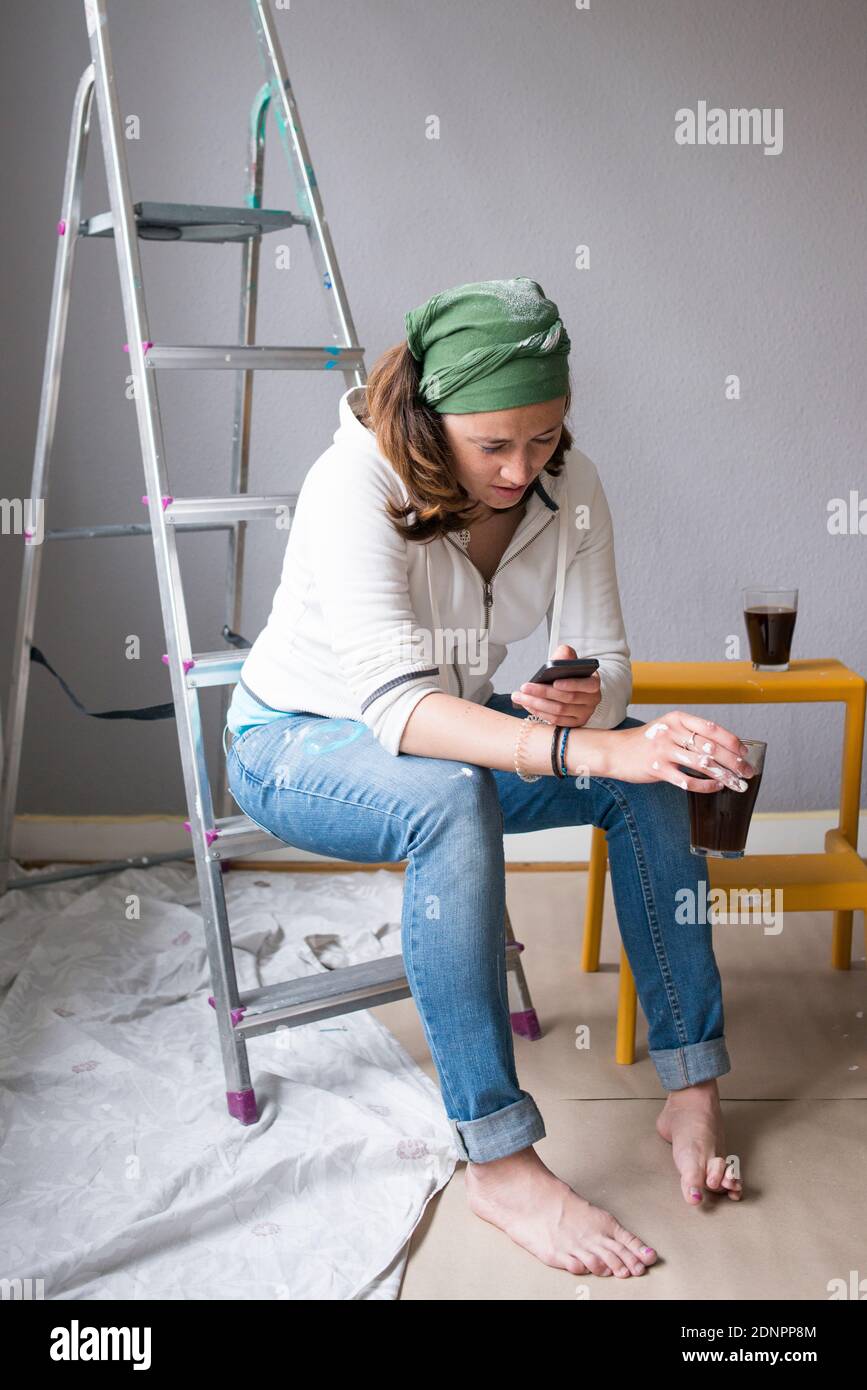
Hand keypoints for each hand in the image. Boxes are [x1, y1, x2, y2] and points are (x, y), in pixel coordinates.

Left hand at [512, 644, 601, 727]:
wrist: (571, 688)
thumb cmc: (568, 674)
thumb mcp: (568, 660)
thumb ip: (566, 654)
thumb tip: (563, 655)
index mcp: (593, 682)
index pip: (588, 685)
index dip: (572, 684)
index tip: (554, 682)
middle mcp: (592, 700)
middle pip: (567, 698)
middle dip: (543, 692)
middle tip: (525, 687)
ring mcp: (584, 713)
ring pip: (559, 711)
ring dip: (537, 704)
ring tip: (520, 697)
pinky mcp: (574, 723)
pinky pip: (556, 720)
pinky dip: (540, 713)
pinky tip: (528, 705)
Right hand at [592, 710, 756, 791]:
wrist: (615, 751)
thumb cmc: (646, 741)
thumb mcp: (668, 728)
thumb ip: (690, 733)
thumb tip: (723, 747)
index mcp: (677, 718)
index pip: (712, 729)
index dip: (732, 742)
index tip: (745, 753)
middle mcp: (671, 731)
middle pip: (711, 748)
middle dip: (734, 762)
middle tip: (747, 772)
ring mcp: (663, 750)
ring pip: (703, 765)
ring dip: (725, 776)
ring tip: (737, 784)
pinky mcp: (657, 769)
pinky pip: (687, 780)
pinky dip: (705, 786)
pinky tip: (715, 787)